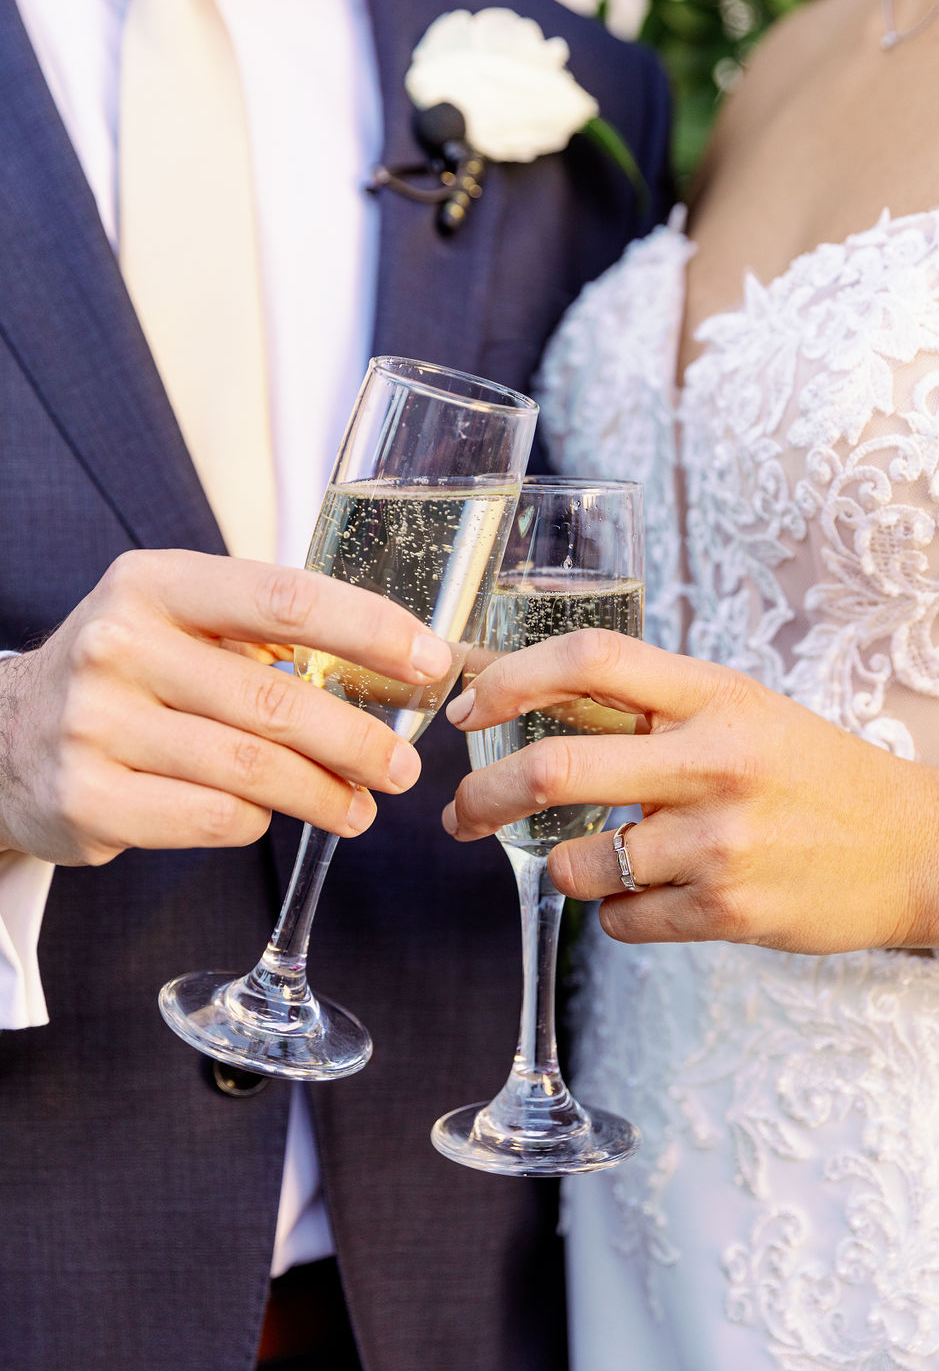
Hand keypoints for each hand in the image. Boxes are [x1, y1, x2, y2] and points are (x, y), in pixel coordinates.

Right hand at [0, 549, 451, 866]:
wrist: (4, 738)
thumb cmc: (126, 674)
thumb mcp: (176, 621)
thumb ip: (265, 633)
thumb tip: (393, 669)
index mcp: (155, 583)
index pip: (286, 598)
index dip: (371, 630)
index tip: (430, 662)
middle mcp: (119, 645)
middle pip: (279, 701)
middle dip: (361, 740)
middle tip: (402, 767)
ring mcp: (97, 726)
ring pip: (254, 771)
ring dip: (325, 795)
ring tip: (360, 807)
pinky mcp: (90, 801)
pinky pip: (215, 818)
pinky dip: (259, 820)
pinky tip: (272, 816)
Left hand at [441, 629, 938, 953]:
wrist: (911, 846)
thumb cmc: (807, 771)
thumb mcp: (737, 709)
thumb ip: (645, 705)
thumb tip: (519, 689)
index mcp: (714, 694)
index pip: (590, 659)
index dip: (510, 678)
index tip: (467, 710)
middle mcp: (713, 760)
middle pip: (553, 769)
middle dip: (482, 797)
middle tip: (460, 815)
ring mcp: (719, 839)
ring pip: (576, 862)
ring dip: (562, 867)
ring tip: (597, 860)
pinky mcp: (727, 910)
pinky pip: (619, 919)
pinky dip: (614, 911)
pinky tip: (655, 895)